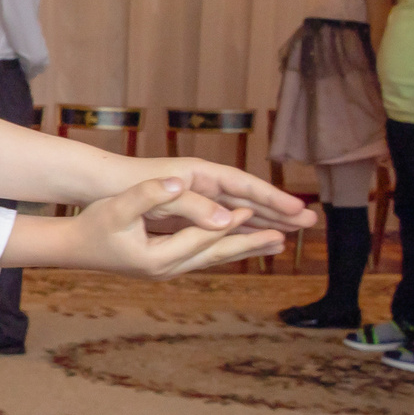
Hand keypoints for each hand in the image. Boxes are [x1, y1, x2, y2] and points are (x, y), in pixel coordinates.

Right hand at [58, 178, 290, 277]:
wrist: (72, 248)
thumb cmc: (93, 224)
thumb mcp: (119, 206)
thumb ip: (151, 194)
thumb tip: (180, 185)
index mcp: (158, 259)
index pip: (203, 237)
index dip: (229, 222)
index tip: (253, 209)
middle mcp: (167, 270)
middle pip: (217, 254)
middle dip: (250, 243)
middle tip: (284, 236)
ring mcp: (168, 271)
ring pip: (214, 259)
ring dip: (245, 249)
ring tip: (276, 244)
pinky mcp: (166, 266)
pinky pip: (204, 257)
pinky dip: (226, 249)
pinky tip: (240, 245)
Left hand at [131, 157, 317, 232]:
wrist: (102, 187)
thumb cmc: (128, 187)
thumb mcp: (160, 196)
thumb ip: (193, 206)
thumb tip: (227, 221)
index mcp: (203, 175)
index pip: (246, 186)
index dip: (273, 199)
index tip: (297, 209)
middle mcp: (206, 183)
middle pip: (250, 197)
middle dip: (279, 210)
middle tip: (311, 223)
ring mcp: (200, 197)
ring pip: (241, 210)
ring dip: (267, 221)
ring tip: (294, 232)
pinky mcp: (191, 211)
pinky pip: (225, 221)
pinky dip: (243, 230)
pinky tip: (258, 240)